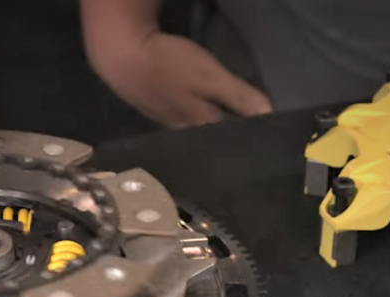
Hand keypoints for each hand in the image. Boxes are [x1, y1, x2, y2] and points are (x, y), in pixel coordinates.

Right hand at [91, 32, 271, 127]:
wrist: (120, 58)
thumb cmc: (167, 65)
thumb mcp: (209, 77)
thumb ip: (239, 97)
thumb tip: (268, 116)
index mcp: (200, 128)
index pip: (231, 142)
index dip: (248, 142)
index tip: (266, 145)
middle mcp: (184, 133)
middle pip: (212, 142)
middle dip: (229, 142)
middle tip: (250, 141)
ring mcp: (167, 124)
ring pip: (196, 135)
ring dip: (210, 135)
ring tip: (228, 134)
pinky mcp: (155, 112)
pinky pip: (180, 124)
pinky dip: (192, 123)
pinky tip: (197, 117)